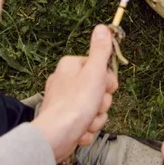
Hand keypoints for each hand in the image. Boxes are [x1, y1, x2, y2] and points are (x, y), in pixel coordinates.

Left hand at [32, 25, 118, 160]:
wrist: (56, 137)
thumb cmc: (75, 104)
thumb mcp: (93, 73)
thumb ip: (100, 51)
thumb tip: (103, 27)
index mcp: (71, 66)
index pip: (100, 69)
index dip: (107, 82)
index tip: (106, 88)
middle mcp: (66, 82)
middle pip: (99, 90)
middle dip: (101, 104)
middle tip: (94, 107)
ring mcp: (65, 102)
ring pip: (94, 109)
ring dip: (95, 119)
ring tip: (86, 122)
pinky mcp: (66, 120)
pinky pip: (86, 123)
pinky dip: (86, 130)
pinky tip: (80, 132)